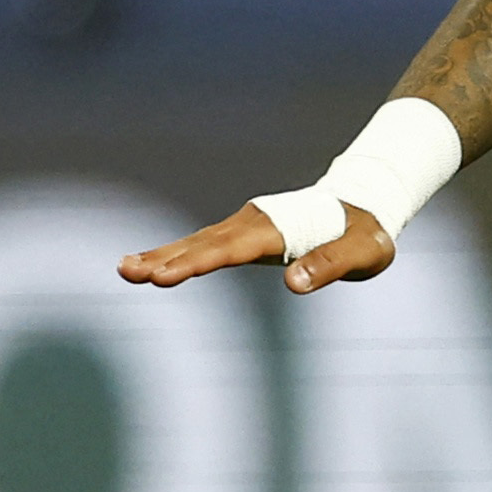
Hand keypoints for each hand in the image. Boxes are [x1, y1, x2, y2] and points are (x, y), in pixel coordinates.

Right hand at [118, 202, 393, 296]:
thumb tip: (294, 283)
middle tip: (128, 273)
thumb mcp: (362, 251)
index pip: (232, 250)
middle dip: (165, 259)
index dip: (197, 263)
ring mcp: (245, 227)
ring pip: (196, 242)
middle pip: (203, 244)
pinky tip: (146, 264)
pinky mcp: (242, 235)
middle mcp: (254, 224)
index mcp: (279, 229)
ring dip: (161, 256)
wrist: (364, 207)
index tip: (165, 275)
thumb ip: (331, 264)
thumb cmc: (366, 233)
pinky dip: (174, 253)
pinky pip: (202, 245)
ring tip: (124, 269)